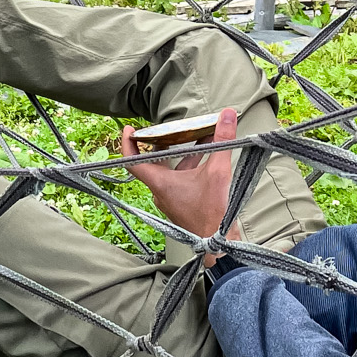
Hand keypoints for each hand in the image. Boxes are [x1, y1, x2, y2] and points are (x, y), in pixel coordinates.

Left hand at [120, 107, 239, 251]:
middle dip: (158, 142)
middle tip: (164, 127)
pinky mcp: (179, 202)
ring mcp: (169, 198)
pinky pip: (176, 178)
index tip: (129, 129)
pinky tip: (205, 155)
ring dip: (178, 153)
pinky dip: (186, 165)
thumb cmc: (213, 212)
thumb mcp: (219, 171)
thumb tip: (228, 115)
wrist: (218, 241)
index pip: (133, 162)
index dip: (128, 143)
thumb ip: (223, 140)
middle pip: (151, 162)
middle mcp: (160, 191)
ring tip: (191, 136)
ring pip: (166, 170)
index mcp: (160, 183)